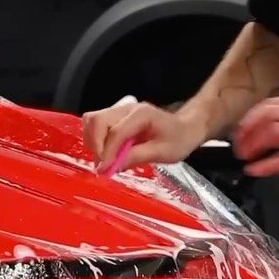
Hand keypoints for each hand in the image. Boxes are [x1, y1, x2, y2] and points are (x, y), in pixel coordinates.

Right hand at [82, 96, 203, 171]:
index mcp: (141, 115)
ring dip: (93, 141)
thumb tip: (111, 167)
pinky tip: (106, 153)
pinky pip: (97, 124)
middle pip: (96, 120)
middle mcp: (127, 109)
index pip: (115, 132)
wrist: (186, 128)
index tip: (104, 170)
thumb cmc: (178, 140)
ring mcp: (120, 111)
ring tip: (104, 159)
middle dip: (95, 144)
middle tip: (103, 164)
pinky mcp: (117, 117)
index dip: (107, 152)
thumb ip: (136, 157)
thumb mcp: (162, 153)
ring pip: (92, 120)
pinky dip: (95, 139)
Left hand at [234, 93, 278, 176]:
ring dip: (254, 145)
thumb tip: (277, 127)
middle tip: (239, 146)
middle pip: (268, 116)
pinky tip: (256, 170)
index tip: (242, 130)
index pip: (271, 104)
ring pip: (274, 132)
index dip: (251, 117)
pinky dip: (267, 165)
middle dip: (247, 131)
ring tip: (246, 157)